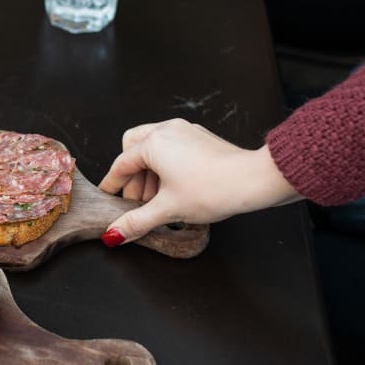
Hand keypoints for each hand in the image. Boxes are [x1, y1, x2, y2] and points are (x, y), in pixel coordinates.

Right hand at [97, 118, 300, 244]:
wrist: (254, 180)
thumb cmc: (213, 190)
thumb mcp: (168, 209)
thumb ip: (136, 222)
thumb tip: (114, 234)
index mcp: (153, 143)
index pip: (121, 164)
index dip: (113, 184)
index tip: (109, 196)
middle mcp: (166, 130)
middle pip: (134, 148)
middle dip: (132, 175)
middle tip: (138, 201)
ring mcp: (185, 131)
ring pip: (153, 146)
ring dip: (149, 171)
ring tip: (157, 198)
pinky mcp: (200, 137)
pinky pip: (172, 146)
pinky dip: (166, 164)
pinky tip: (175, 186)